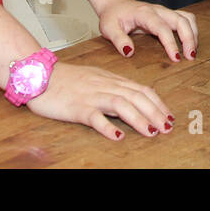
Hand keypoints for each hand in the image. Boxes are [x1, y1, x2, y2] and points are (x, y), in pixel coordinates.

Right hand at [26, 61, 172, 139]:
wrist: (40, 74)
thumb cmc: (67, 79)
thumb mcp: (96, 79)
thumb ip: (114, 88)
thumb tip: (133, 99)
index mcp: (111, 80)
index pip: (141, 90)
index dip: (158, 103)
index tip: (169, 116)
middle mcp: (105, 86)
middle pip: (136, 97)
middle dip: (155, 113)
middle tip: (168, 127)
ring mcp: (91, 96)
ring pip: (121, 104)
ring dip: (139, 119)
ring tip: (152, 132)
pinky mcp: (76, 107)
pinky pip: (94, 116)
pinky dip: (107, 126)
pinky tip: (118, 136)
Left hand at [98, 0, 198, 63]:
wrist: (117, 4)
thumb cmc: (113, 17)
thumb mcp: (108, 29)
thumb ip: (118, 39)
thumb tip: (129, 52)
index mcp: (144, 13)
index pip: (162, 28)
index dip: (170, 43)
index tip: (176, 58)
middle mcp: (159, 10)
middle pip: (181, 20)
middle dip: (189, 38)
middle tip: (191, 57)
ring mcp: (166, 12)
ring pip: (187, 18)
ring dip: (193, 34)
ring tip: (193, 52)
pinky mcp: (169, 15)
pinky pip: (187, 19)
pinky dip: (192, 30)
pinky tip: (191, 44)